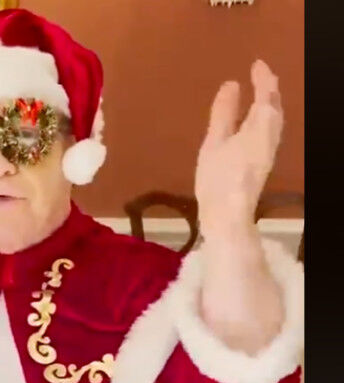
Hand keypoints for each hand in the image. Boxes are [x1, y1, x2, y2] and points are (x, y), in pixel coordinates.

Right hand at [194, 59, 282, 241]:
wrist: (228, 213)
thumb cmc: (218, 176)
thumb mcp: (215, 141)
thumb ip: (224, 113)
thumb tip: (231, 85)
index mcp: (260, 127)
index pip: (266, 96)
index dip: (262, 78)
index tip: (256, 63)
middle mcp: (270, 136)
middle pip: (275, 107)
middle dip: (269, 89)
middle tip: (260, 74)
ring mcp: (268, 149)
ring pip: (274, 119)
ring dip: (268, 102)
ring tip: (258, 92)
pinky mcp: (263, 160)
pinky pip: (269, 128)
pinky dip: (264, 115)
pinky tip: (253, 119)